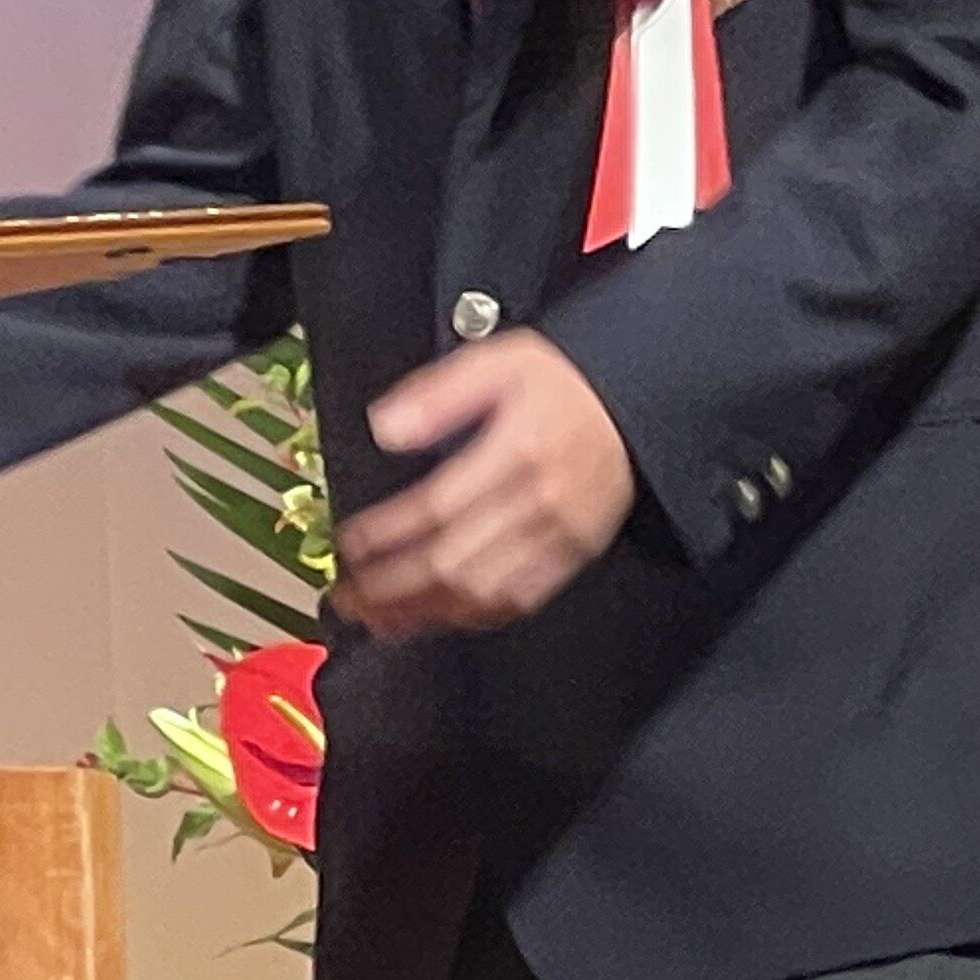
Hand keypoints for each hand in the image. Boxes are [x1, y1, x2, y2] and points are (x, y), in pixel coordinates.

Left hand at [331, 330, 634, 636]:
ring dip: (426, 611)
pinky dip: (474, 615)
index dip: (388, 532)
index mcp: (516, 451)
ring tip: (380, 617)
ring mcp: (560, 536)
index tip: (350, 543)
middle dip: (394, 586)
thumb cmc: (563, 383)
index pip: (438, 506)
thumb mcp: (496, 362)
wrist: (631, 404)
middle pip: (456, 560)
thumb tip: (385, 427)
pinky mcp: (574, 555)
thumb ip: (436, 394)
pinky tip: (441, 618)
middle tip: (349, 595)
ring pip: (485, 590)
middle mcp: (539, 501)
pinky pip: (521, 599)